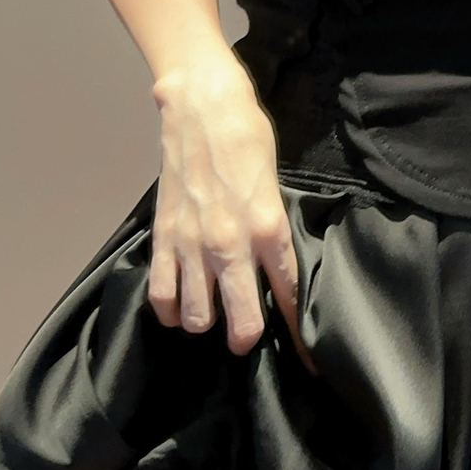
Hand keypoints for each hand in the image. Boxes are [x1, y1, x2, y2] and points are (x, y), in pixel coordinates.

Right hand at [147, 61, 316, 375]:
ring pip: (198, 318)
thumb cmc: (247, 139)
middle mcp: (232, 245)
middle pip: (242, 322)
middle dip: (248, 338)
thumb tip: (276, 269)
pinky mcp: (164, 238)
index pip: (290, 297)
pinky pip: (162, 297)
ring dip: (207, 322)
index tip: (308, 361)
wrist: (202, 108)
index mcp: (270, 229)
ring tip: (212, 312)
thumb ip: (275, 233)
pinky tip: (179, 305)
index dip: (299, 335)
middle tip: (248, 335)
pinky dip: (170, 309)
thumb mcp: (276, 186)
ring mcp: (193, 245)